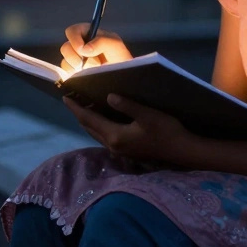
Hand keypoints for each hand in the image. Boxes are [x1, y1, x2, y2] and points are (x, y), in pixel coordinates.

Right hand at [60, 23, 131, 73]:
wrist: (123, 77)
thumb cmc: (121, 59)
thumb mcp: (116, 46)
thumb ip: (102, 42)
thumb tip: (84, 49)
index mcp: (88, 35)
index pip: (72, 31)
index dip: (74, 39)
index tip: (82, 49)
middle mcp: (80, 47)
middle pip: (65, 48)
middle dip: (76, 58)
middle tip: (91, 64)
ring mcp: (76, 61)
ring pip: (65, 63)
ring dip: (78, 68)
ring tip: (93, 71)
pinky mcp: (74, 74)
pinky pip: (66, 74)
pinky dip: (75, 76)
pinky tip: (86, 77)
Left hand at [63, 93, 194, 164]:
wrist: (181, 150)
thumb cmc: (166, 131)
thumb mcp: (147, 114)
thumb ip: (126, 105)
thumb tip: (108, 96)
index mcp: (114, 135)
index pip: (88, 119)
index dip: (76, 107)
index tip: (65, 96)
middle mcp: (112, 144)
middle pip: (88, 127)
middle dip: (79, 113)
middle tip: (72, 98)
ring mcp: (119, 149)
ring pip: (96, 132)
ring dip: (88, 120)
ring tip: (84, 105)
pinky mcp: (126, 150)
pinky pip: (104, 135)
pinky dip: (98, 124)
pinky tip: (102, 116)